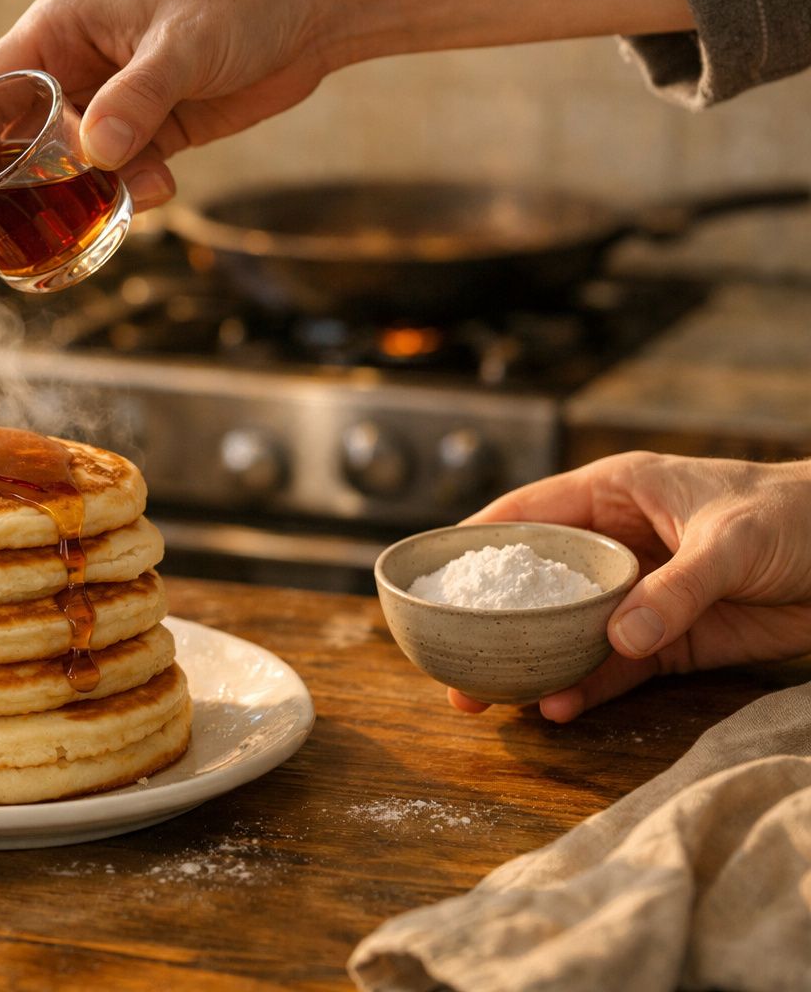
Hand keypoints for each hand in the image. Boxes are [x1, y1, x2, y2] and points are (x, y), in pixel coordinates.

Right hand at [0, 0, 333, 208]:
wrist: (309, 13)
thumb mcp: (183, 45)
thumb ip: (138, 98)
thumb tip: (96, 154)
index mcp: (56, 36)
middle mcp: (72, 74)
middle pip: (17, 145)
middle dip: (31, 187)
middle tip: (54, 218)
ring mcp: (108, 109)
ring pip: (68, 173)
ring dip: (91, 197)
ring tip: (141, 187)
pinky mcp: (146, 136)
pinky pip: (115, 181)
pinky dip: (129, 196)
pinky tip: (163, 185)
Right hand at [450, 452, 810, 721]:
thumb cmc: (802, 514)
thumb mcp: (733, 540)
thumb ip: (675, 590)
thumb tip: (617, 641)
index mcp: (614, 495)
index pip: (526, 515)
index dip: (473, 544)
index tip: (429, 579)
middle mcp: (615, 545)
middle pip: (534, 585)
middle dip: (488, 622)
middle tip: (446, 661)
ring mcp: (639, 596)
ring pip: (565, 634)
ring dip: (527, 667)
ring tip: (484, 701)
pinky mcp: (669, 641)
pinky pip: (615, 669)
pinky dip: (587, 690)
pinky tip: (558, 709)